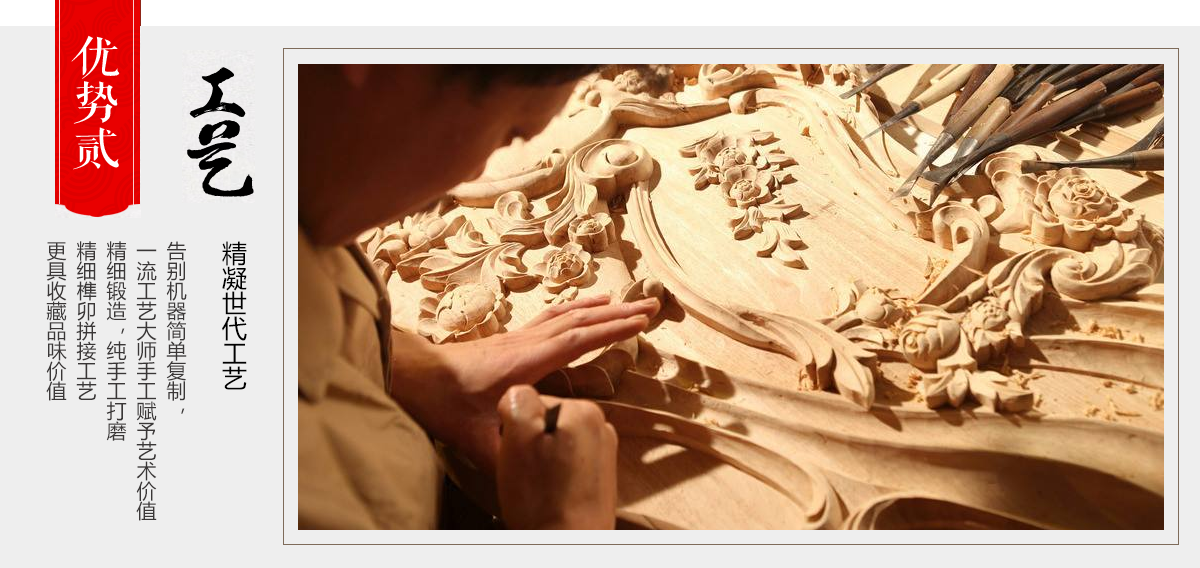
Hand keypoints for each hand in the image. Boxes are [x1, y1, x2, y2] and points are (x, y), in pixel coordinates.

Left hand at [389, 294, 657, 471]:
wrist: (413, 374)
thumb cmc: (443, 402)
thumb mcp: (474, 436)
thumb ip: (505, 453)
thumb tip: (532, 471)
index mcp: (526, 362)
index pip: (576, 340)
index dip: (610, 331)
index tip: (640, 323)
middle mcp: (526, 343)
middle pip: (579, 320)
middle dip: (618, 313)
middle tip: (651, 305)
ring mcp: (518, 338)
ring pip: (565, 315)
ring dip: (598, 307)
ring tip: (625, 300)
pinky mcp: (510, 340)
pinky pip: (551, 319)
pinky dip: (573, 309)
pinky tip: (581, 308)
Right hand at [496, 385, 617, 528]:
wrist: (568, 542)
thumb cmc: (541, 497)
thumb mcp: (518, 438)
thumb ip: (519, 401)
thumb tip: (519, 393)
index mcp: (583, 409)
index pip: (532, 402)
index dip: (517, 428)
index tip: (520, 454)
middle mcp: (601, 423)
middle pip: (546, 420)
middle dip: (533, 442)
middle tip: (529, 472)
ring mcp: (605, 449)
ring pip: (556, 441)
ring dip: (544, 459)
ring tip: (541, 485)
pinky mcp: (602, 472)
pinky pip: (569, 460)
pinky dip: (558, 473)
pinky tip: (553, 492)